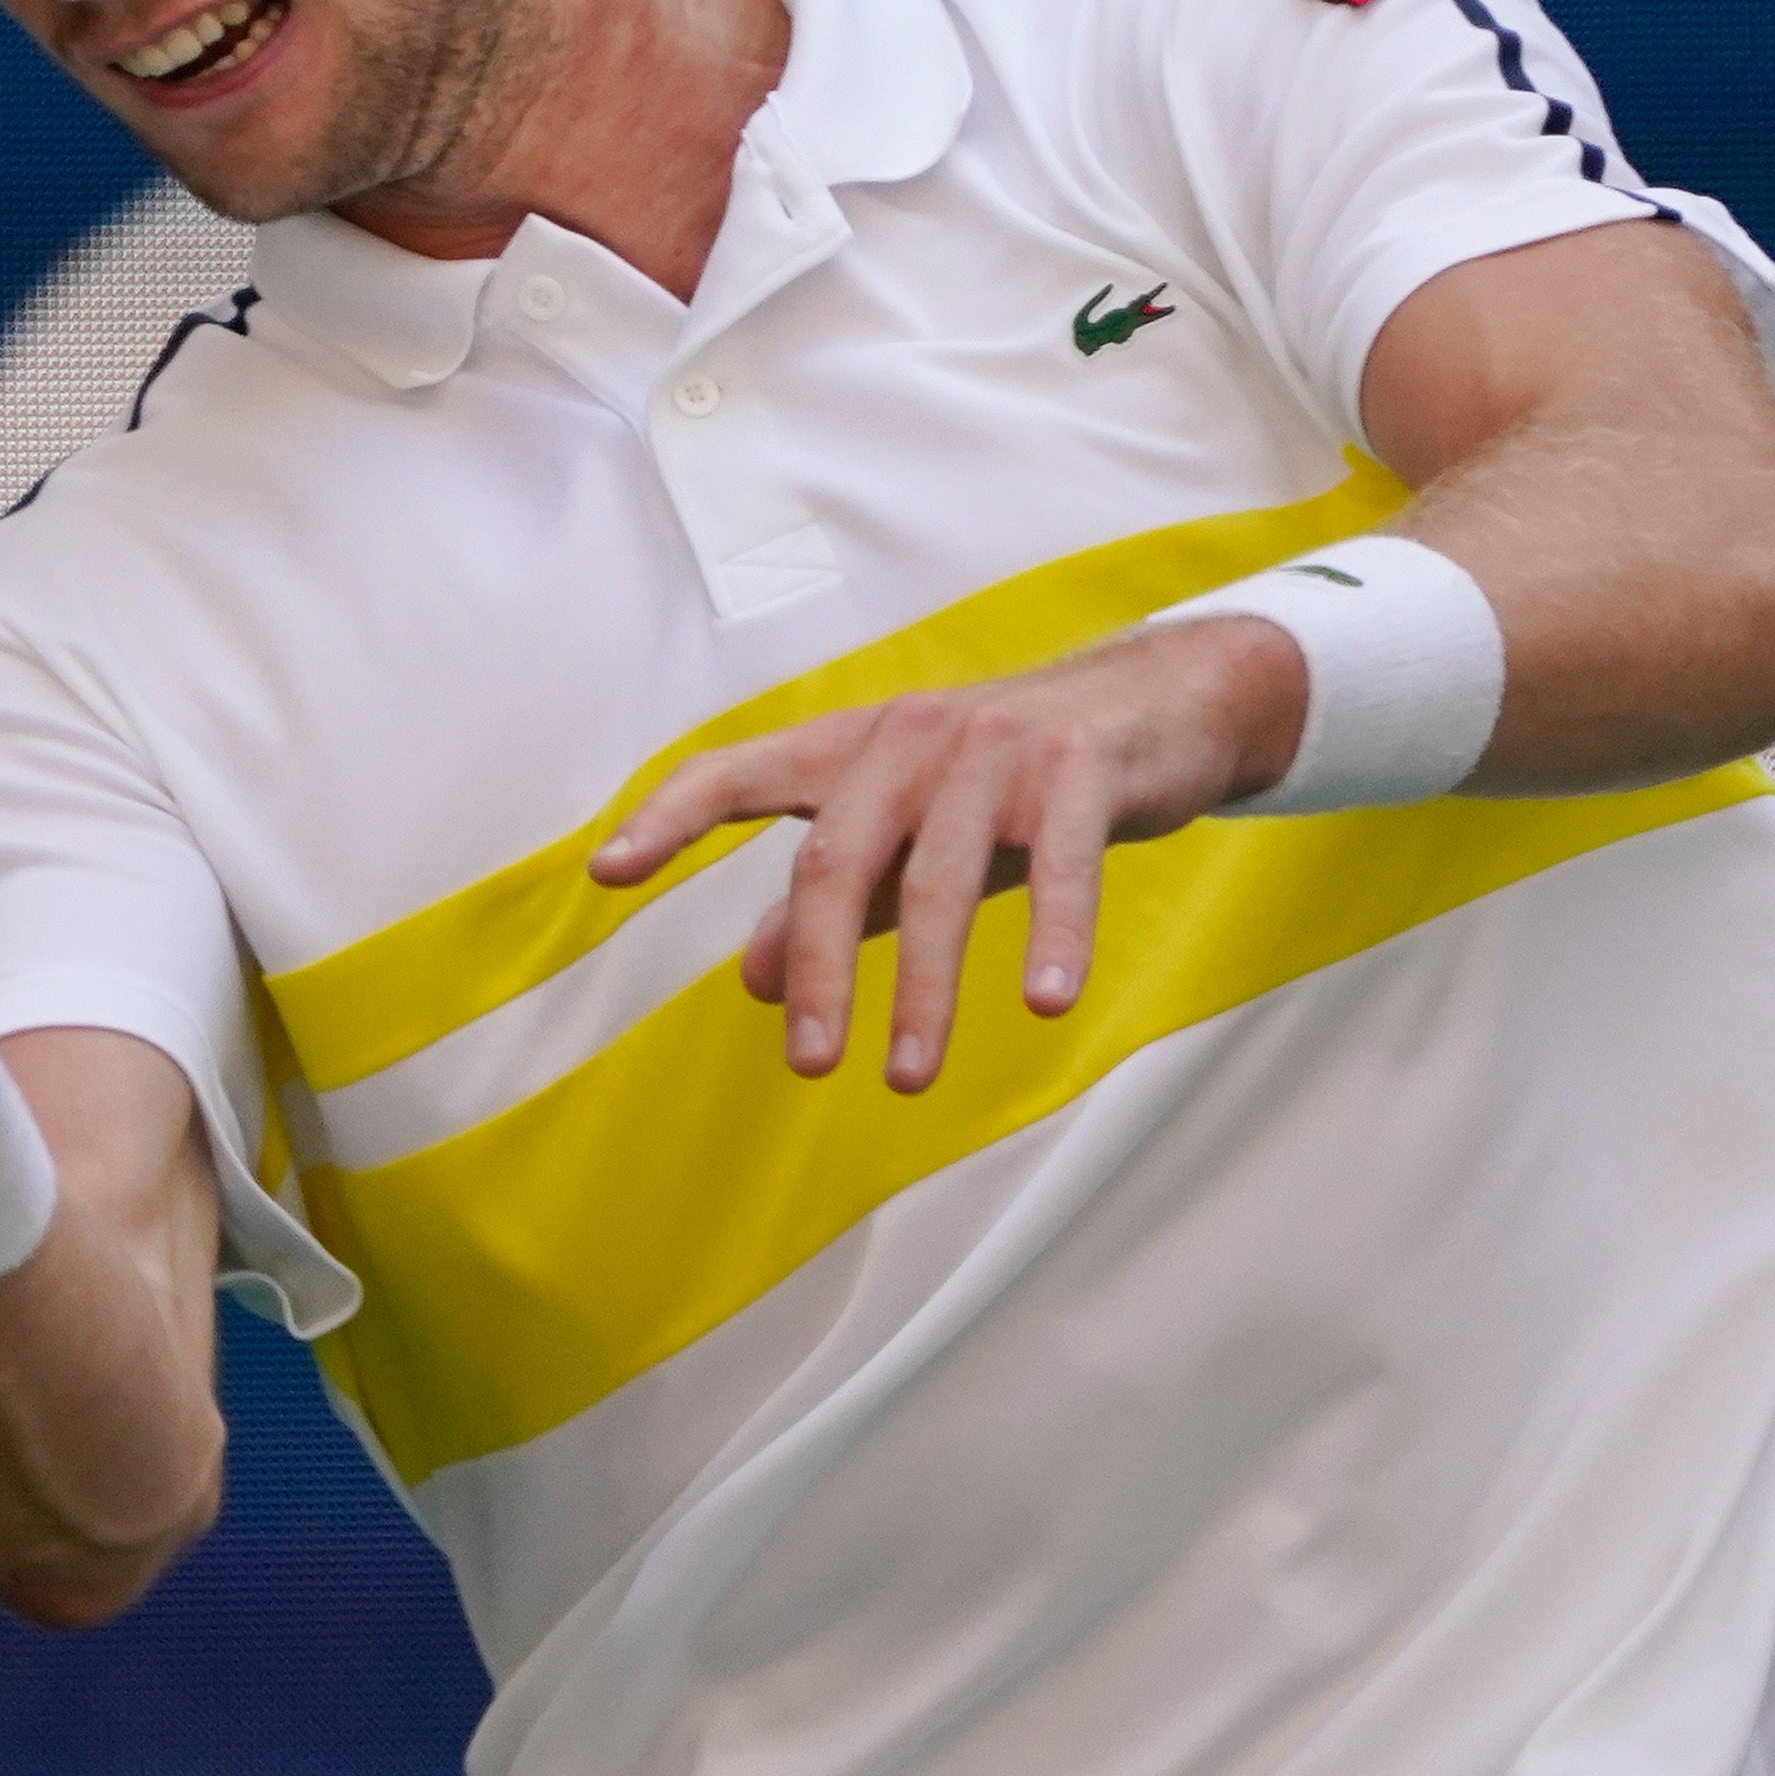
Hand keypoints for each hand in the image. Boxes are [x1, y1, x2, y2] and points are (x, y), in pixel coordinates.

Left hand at [585, 619, 1307, 1092]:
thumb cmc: (1021, 777)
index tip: (609, 871)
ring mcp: (996, 750)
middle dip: (816, 968)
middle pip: (835, 858)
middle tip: (809, 1061)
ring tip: (908, 1074)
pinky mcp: (1079, 769)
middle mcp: (911, 739)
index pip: (738, 772)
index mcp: (856, 750)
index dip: (669, 816)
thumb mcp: (918, 835)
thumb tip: (746, 977)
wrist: (1165, 702)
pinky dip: (1054, 934)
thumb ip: (838, 900)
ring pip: (940, 879)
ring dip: (923, 987)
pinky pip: (1061, 863)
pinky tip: (1045, 1000)